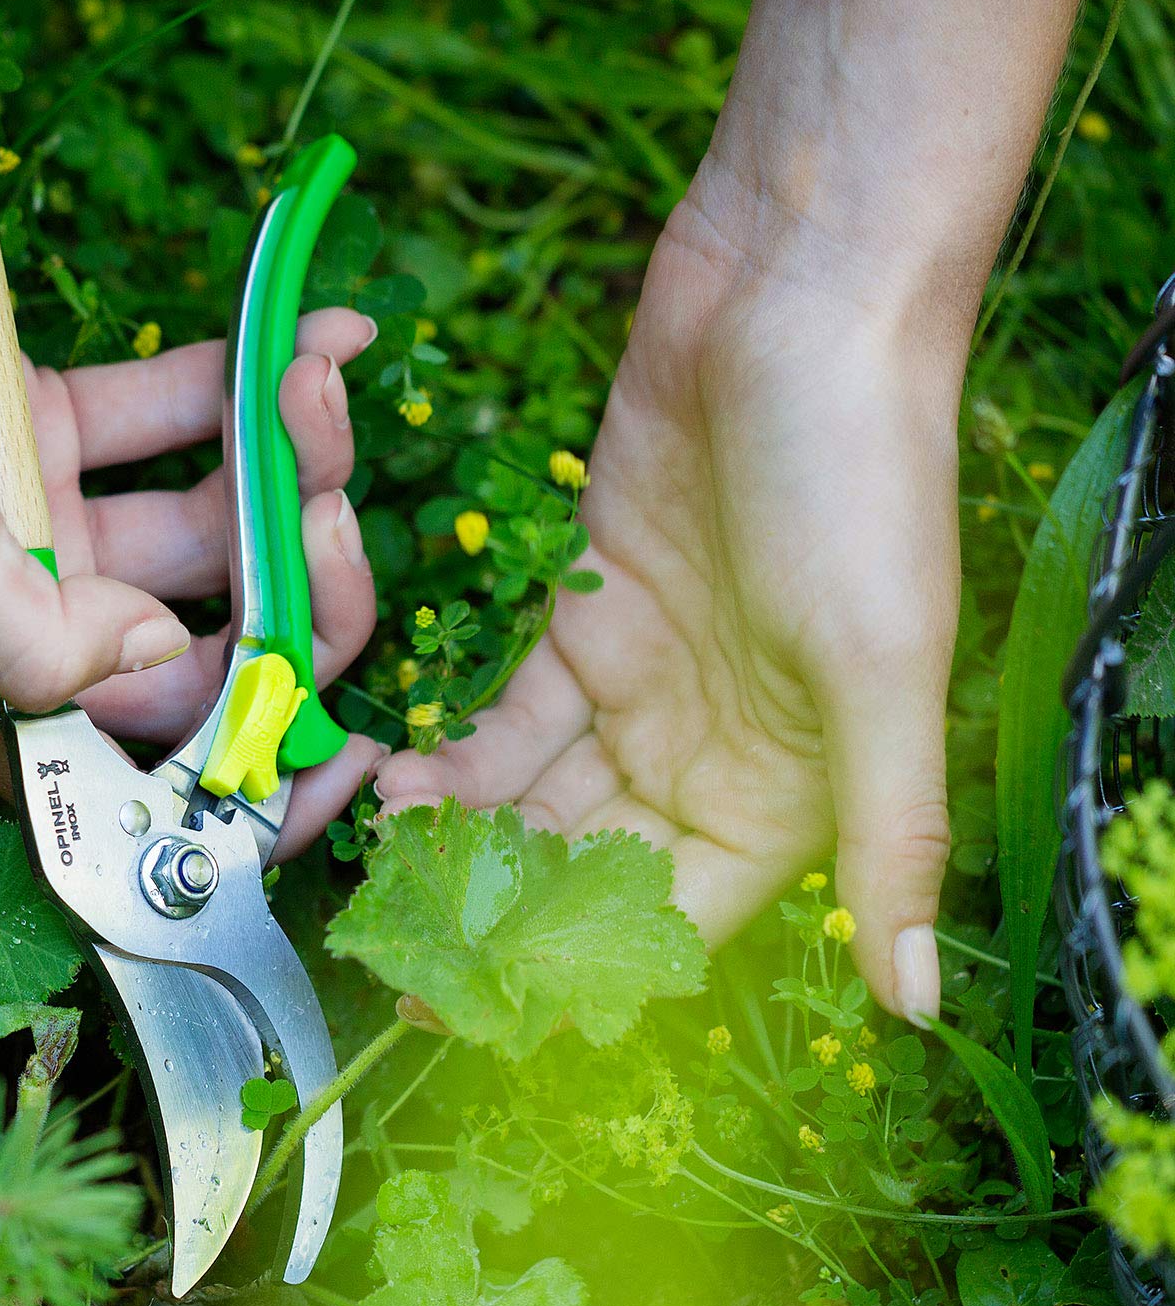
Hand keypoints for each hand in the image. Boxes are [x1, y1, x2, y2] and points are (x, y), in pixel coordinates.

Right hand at [0, 117, 381, 859]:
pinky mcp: (50, 428)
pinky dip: (246, 383)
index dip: (247, 776)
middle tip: (332, 507)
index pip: (136, 771)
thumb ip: (33, 637)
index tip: (348, 752)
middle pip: (200, 646)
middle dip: (288, 586)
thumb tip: (156, 658)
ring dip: (283, 465)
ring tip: (316, 380)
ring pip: (205, 527)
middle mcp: (17, 619)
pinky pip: (176, 422)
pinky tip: (318, 329)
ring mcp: (42, 522)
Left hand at [373, 194, 965, 1020]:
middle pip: (587, 871)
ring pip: (535, 801)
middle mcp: (712, 755)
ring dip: (464, 840)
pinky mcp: (583, 618)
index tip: (486, 1011)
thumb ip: (891, 839)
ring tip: (389, 859)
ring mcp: (642, 688)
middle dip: (498, 913)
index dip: (582, 976)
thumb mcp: (883, 671)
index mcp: (788, 792)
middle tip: (405, 950)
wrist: (796, 295)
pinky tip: (401, 778)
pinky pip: (509, 718)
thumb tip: (916, 1004)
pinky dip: (456, 755)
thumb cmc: (863, 479)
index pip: (671, 920)